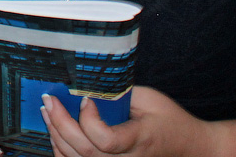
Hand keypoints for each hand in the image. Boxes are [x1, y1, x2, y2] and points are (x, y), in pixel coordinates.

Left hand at [41, 86, 218, 156]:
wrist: (188, 148)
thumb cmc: (170, 120)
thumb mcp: (151, 100)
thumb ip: (121, 94)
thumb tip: (87, 85)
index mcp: (140, 140)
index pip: (106, 140)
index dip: (88, 120)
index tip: (85, 98)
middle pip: (85, 150)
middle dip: (60, 122)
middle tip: (49, 99)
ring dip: (56, 134)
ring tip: (47, 111)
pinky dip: (61, 150)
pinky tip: (55, 132)